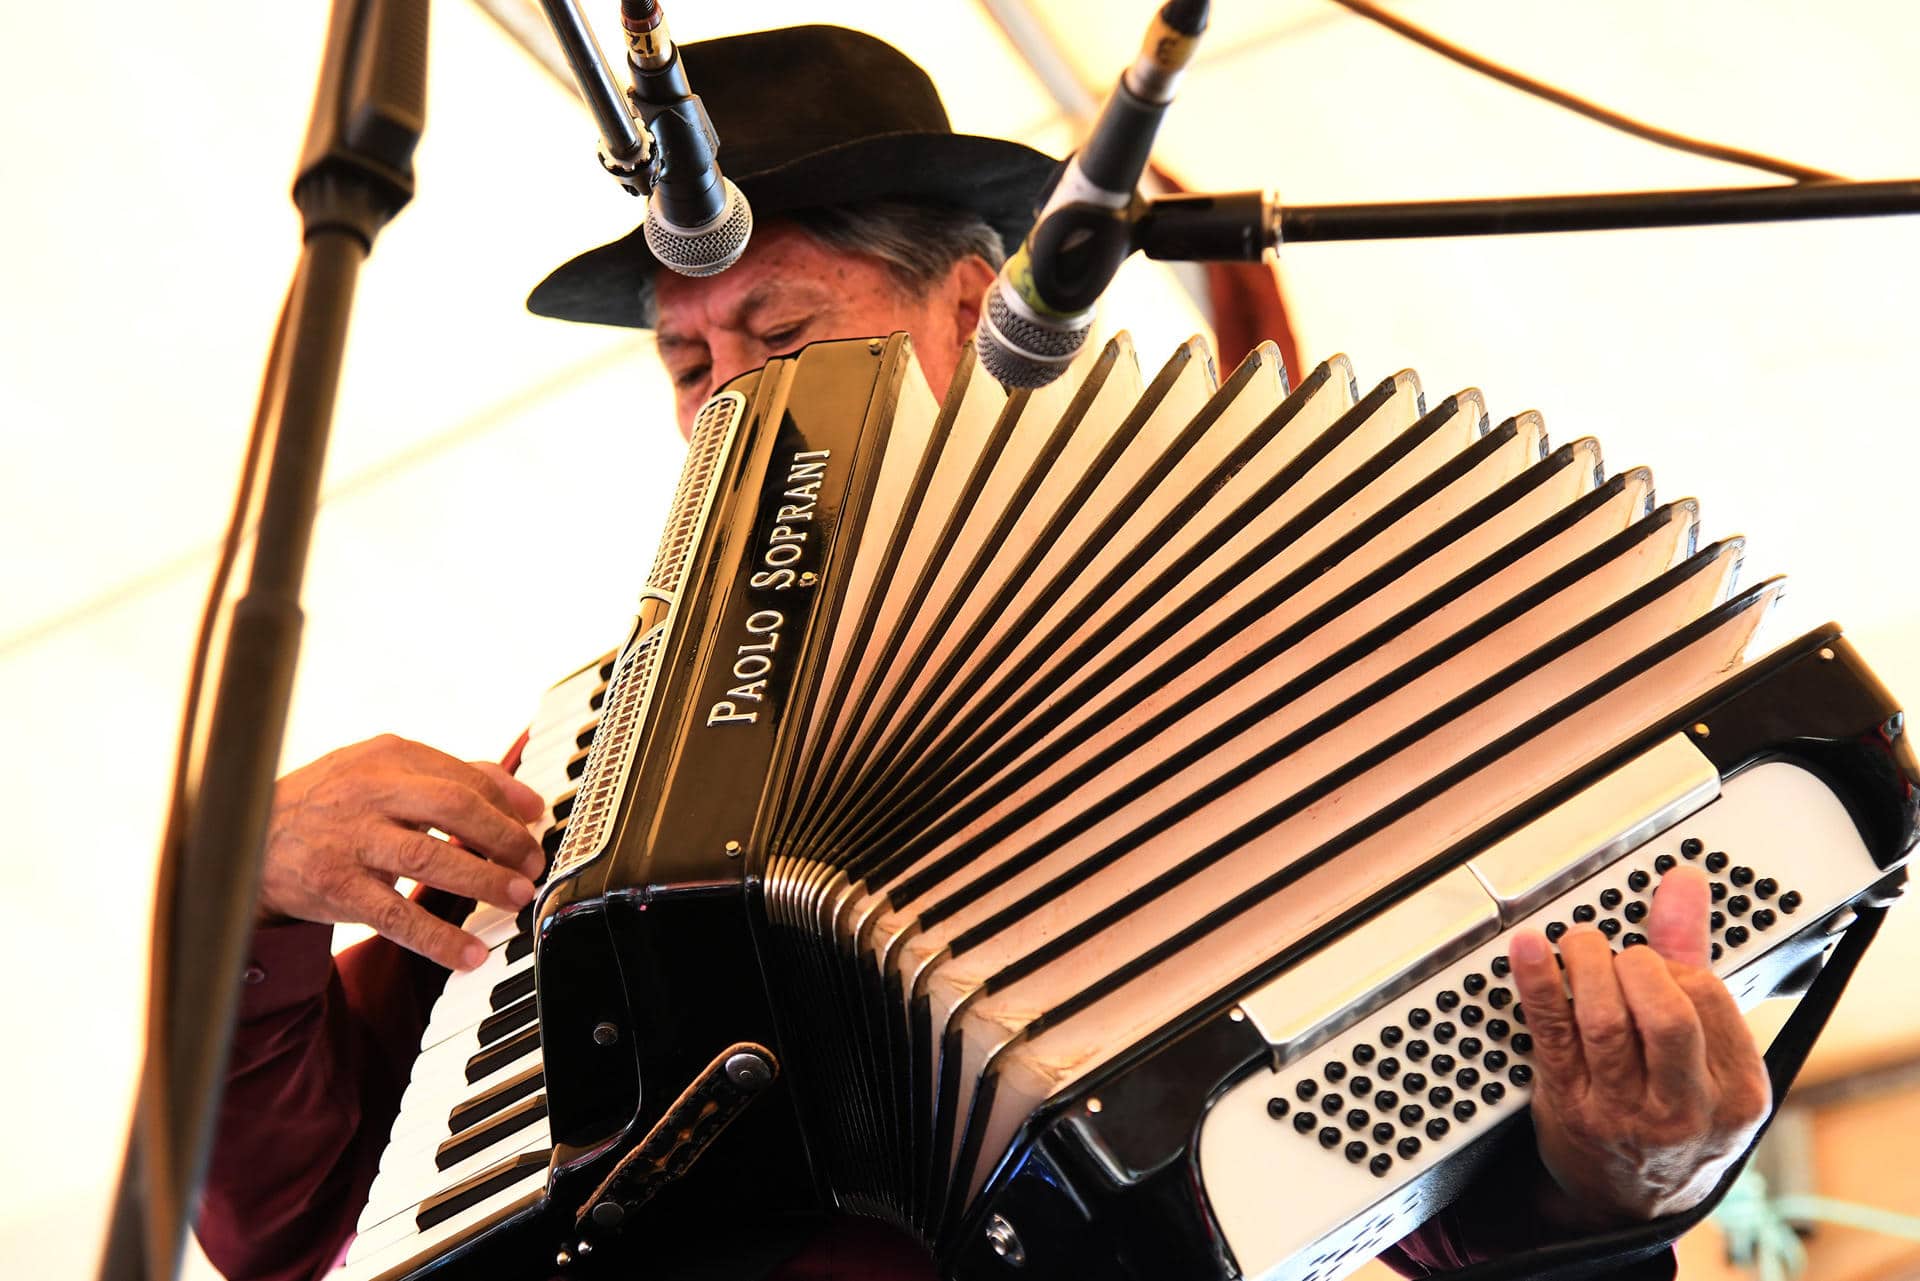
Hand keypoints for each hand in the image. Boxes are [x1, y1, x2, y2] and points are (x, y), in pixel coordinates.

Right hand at [258, 734, 547, 970]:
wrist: (245, 837)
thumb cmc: (332, 803)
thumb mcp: (382, 772)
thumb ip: (450, 777)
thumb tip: (524, 799)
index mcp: (387, 756)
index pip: (462, 776)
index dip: (507, 802)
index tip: (535, 824)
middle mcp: (369, 791)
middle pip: (453, 806)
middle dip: (503, 837)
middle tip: (532, 863)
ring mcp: (350, 839)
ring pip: (428, 858)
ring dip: (481, 880)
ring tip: (516, 898)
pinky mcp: (335, 887)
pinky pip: (394, 916)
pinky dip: (437, 937)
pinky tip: (469, 955)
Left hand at [1506, 864, 1770, 1229]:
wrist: (1632, 1202)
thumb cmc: (1677, 1118)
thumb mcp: (1710, 1057)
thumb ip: (1693, 960)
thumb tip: (1684, 883)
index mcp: (1736, 1091)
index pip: (1707, 997)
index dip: (1671, 962)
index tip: (1649, 954)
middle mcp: (1684, 1107)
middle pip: (1664, 1012)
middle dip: (1634, 964)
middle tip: (1615, 955)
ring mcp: (1622, 1112)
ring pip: (1604, 1021)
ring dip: (1584, 965)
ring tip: (1576, 947)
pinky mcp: (1569, 1108)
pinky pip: (1549, 1035)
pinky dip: (1535, 984)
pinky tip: (1524, 951)